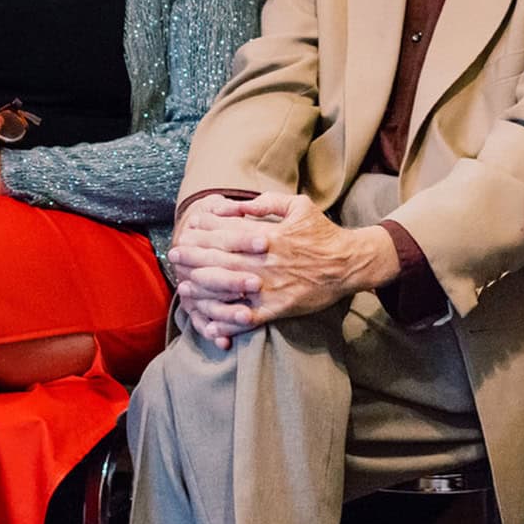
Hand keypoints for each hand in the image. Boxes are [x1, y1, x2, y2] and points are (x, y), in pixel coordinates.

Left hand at [169, 194, 396, 341]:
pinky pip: (247, 318)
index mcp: (270, 236)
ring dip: (203, 288)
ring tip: (184, 285)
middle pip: (221, 260)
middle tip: (174, 256)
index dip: (203, 233)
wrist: (348, 265)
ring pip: (229, 289)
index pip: (227, 234)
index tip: (187, 230)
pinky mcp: (278, 309)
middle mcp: (267, 263)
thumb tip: (237, 203)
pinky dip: (226, 320)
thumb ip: (266, 202)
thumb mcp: (298, 206)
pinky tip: (209, 319)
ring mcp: (271, 288)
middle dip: (194, 258)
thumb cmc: (322, 233)